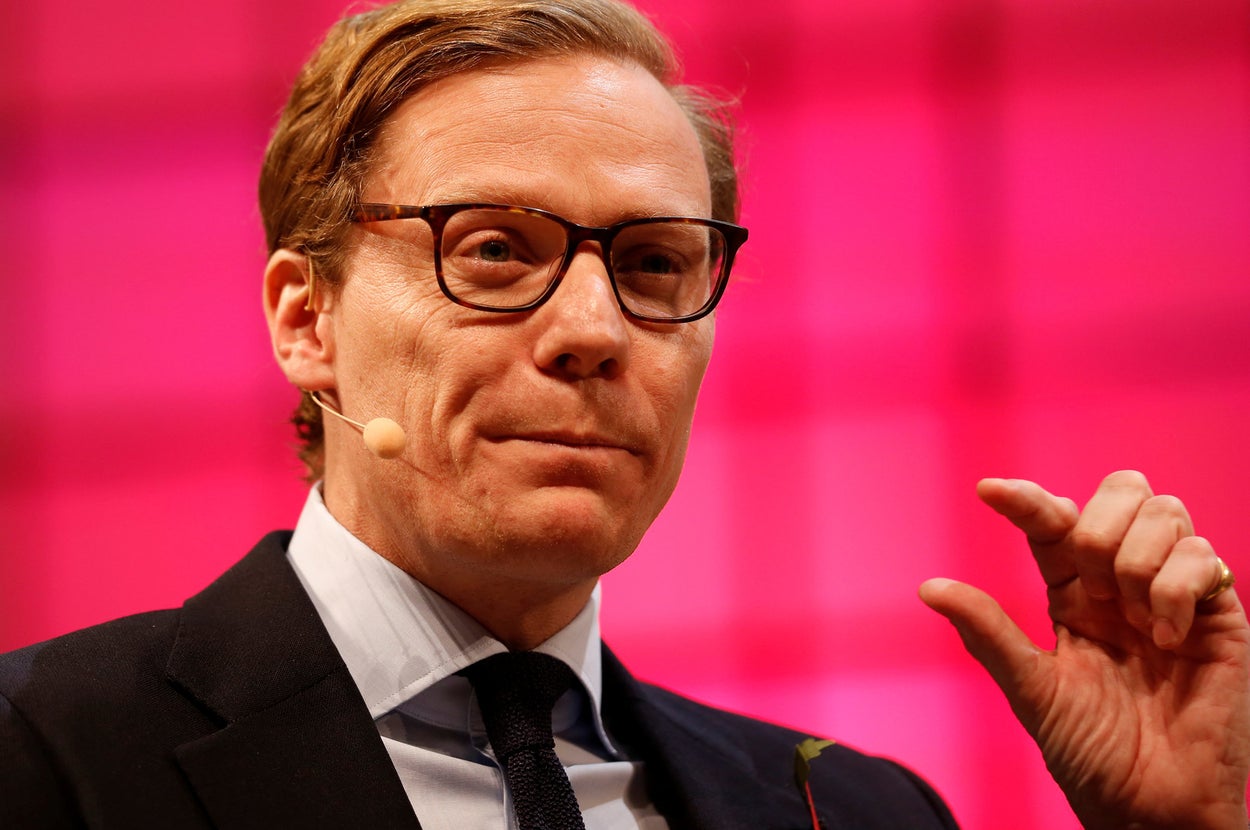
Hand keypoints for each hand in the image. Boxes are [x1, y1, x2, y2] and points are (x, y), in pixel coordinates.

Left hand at [920, 471, 1249, 829]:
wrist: (1153, 809)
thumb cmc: (1092, 755)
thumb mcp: (1032, 690)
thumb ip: (989, 634)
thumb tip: (929, 587)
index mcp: (1074, 595)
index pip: (1052, 522)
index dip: (1025, 499)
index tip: (988, 491)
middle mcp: (1124, 584)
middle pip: (1120, 491)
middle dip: (1095, 527)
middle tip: (1089, 589)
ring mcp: (1174, 594)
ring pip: (1163, 511)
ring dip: (1136, 557)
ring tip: (1133, 619)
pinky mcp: (1220, 616)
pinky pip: (1203, 556)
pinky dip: (1175, 589)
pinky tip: (1166, 637)